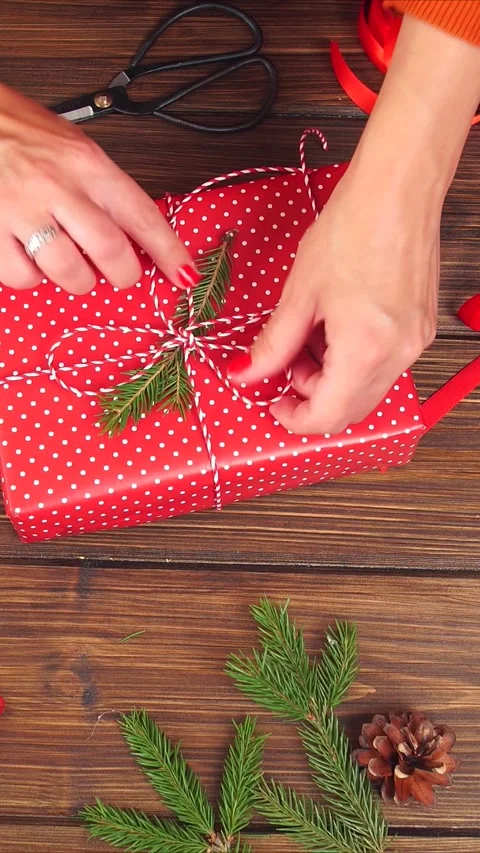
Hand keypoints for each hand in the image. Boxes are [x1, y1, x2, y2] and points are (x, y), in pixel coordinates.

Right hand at [0, 84, 197, 293]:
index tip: (185, 274)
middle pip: (110, 251)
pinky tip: (28, 257)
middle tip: (119, 274)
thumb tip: (133, 235)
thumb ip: (101, 188)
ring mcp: (22, 209)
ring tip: (67, 263)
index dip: (169, 252)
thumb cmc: (17, 130)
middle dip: (123, 275)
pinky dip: (30, 277)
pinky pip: (22, 276)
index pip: (142, 215)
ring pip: (69, 272)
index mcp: (86, 163)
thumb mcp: (71, 147)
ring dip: (76, 280)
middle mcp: (58, 185)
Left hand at [228, 13, 479, 434]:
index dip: (295, 418)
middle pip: (350, 410)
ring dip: (333, 381)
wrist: (398, 189)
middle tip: (287, 369)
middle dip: (314, 399)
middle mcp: (397, 355)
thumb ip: (272, 344)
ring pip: (367, 390)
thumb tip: (245, 373)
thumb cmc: (352, 229)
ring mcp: (413, 343)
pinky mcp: (419, 329)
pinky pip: (384, 366)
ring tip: (310, 340)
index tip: (275, 404)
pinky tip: (336, 329)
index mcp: (364, 350)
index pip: (327, 415)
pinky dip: (355, 363)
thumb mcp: (299, 293)